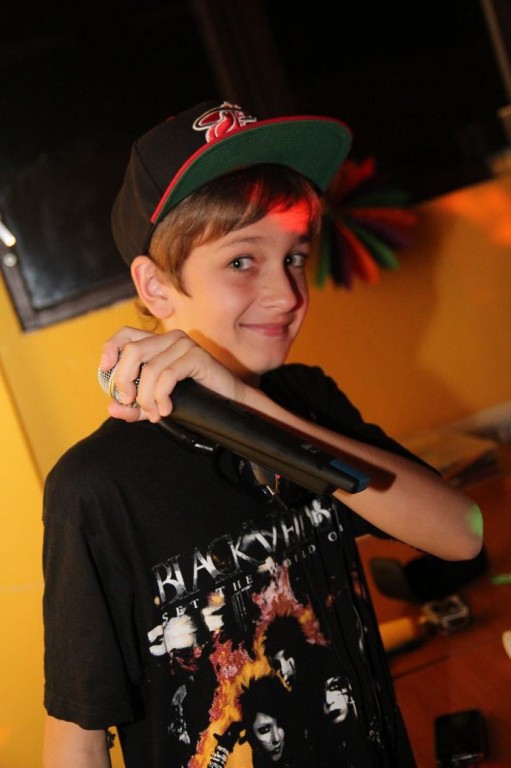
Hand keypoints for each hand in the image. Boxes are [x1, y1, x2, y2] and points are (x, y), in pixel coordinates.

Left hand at [98, 326, 245, 422]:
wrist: (227, 402)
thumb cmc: (193, 399)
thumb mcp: (156, 403)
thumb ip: (133, 406)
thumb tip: (111, 407)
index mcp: (157, 343)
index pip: (126, 334)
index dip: (111, 349)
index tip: (105, 370)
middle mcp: (170, 338)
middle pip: (132, 351)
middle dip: (124, 380)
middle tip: (128, 402)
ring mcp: (184, 344)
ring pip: (149, 369)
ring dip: (147, 397)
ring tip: (154, 414)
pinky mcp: (196, 355)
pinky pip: (167, 375)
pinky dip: (162, 396)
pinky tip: (166, 409)